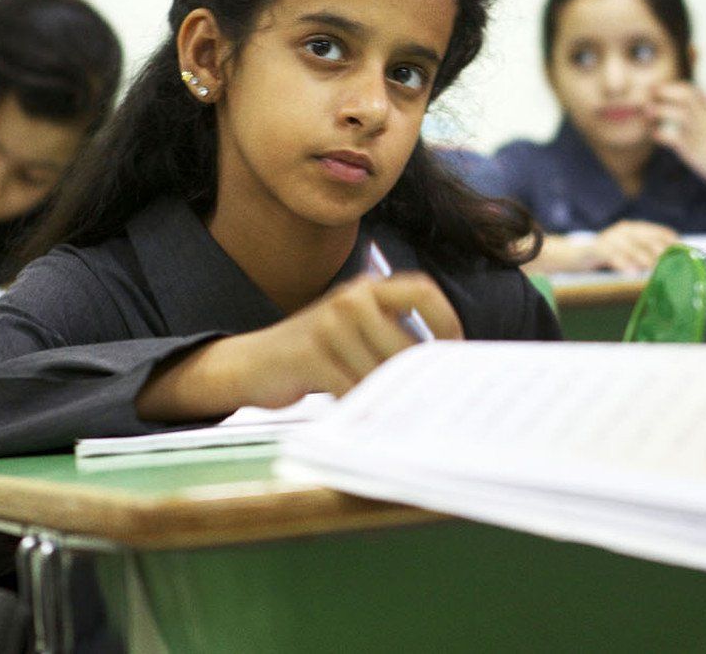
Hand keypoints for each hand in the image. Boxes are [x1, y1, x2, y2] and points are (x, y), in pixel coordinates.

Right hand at [136, 273, 462, 420]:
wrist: (250, 363)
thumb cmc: (314, 353)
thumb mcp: (353, 330)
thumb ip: (390, 336)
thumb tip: (443, 368)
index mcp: (366, 288)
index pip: (421, 289)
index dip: (446, 318)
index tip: (455, 349)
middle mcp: (351, 299)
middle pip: (406, 345)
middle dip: (414, 378)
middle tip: (424, 400)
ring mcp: (330, 325)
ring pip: (381, 372)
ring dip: (386, 398)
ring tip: (388, 412)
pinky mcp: (311, 355)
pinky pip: (353, 389)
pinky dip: (361, 408)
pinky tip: (361, 417)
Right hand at [589, 220, 679, 272]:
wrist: (576, 255)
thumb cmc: (608, 256)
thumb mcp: (628, 252)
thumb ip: (645, 254)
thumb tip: (668, 264)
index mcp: (633, 229)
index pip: (656, 231)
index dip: (670, 240)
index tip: (683, 249)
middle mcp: (623, 230)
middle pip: (645, 238)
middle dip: (659, 249)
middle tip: (670, 261)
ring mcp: (610, 237)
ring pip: (630, 246)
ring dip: (643, 257)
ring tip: (653, 268)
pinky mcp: (597, 248)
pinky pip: (612, 255)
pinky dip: (622, 263)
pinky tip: (631, 273)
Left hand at [649, 81, 705, 208]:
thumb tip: (701, 91)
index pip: (693, 92)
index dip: (674, 88)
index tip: (658, 88)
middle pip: (687, 98)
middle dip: (666, 92)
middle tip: (648, 93)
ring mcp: (701, 135)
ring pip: (680, 115)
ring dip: (661, 111)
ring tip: (647, 112)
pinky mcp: (694, 151)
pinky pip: (675, 139)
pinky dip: (661, 135)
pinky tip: (654, 134)